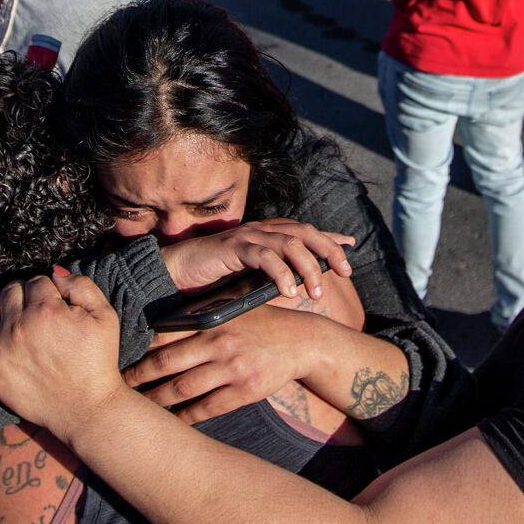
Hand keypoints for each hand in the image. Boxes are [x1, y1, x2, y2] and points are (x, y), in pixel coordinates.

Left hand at [0, 268, 126, 436]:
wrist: (88, 409)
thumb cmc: (98, 361)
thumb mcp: (105, 316)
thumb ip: (82, 286)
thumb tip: (54, 272)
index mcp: (46, 310)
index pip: (36, 282)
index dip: (45, 287)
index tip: (52, 298)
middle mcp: (19, 327)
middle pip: (10, 292)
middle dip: (20, 291)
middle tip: (30, 302)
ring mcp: (1, 351)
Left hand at [124, 304, 329, 423]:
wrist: (302, 341)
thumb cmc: (260, 322)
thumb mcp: (232, 308)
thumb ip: (199, 314)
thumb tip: (157, 323)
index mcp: (210, 321)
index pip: (163, 336)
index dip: (138, 349)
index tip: (117, 359)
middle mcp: (218, 343)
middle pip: (165, 365)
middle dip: (137, 378)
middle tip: (115, 388)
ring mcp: (231, 369)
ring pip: (182, 390)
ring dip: (156, 401)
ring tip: (137, 410)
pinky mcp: (245, 391)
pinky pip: (207, 408)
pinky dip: (186, 418)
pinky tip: (171, 422)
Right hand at [157, 219, 353, 298]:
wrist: (173, 273)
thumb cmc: (209, 278)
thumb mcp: (247, 278)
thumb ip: (269, 276)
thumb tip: (296, 288)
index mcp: (265, 234)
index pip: (304, 231)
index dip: (329, 237)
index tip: (350, 246)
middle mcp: (259, 230)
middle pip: (304, 232)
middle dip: (328, 249)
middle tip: (345, 271)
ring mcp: (246, 237)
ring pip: (289, 244)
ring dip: (307, 267)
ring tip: (317, 293)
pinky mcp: (232, 247)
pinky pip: (264, 256)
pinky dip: (280, 273)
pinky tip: (289, 292)